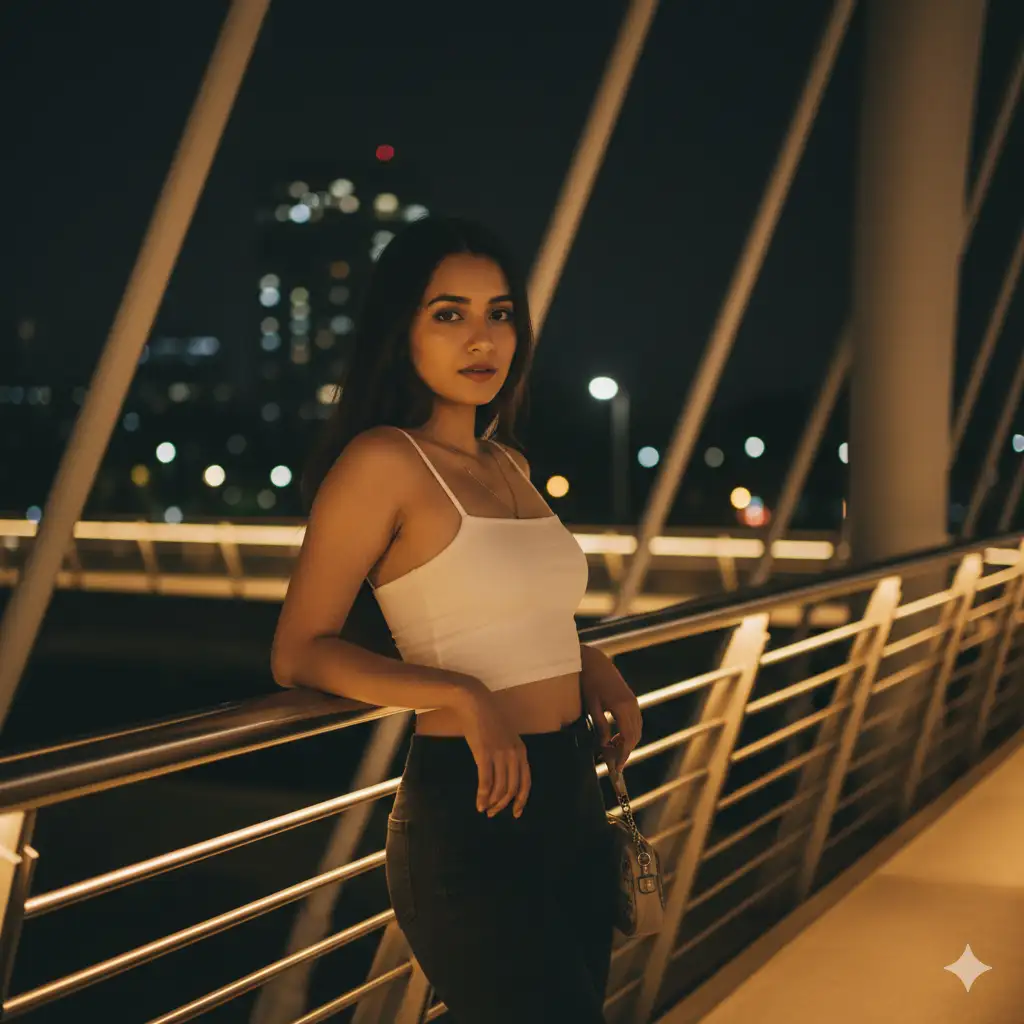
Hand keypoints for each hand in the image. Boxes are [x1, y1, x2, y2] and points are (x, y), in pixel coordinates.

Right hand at [452, 683, 531, 817]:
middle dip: (503, 805)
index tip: (515, 813)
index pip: (526, 782)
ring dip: (492, 802)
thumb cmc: (488, 719)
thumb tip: (504, 776)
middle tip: (493, 813)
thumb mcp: (506, 737)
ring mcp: (500, 755)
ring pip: (499, 788)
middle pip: (512, 788)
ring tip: (484, 809)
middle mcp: (514, 755)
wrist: (475, 703)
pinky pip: (486, 782)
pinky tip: (478, 803)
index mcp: (521, 751)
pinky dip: (482, 796)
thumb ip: (509, 755)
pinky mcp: (484, 754)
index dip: (521, 800)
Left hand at [581, 664, 641, 771]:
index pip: (627, 737)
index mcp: (622, 707)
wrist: (596, 662)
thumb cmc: (590, 682)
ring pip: (637, 729)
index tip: (616, 767)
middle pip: (635, 736)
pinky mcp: (632, 699)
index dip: (623, 754)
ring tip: (615, 752)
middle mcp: (632, 705)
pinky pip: (636, 721)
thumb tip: (604, 744)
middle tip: (615, 764)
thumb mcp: (592, 706)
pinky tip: (618, 737)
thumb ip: (600, 726)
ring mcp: (633, 702)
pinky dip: (630, 732)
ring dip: (628, 743)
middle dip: (626, 751)